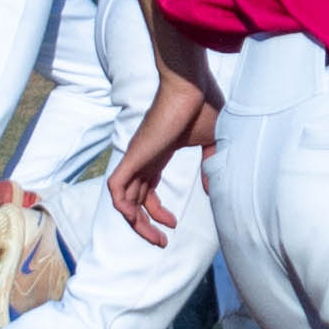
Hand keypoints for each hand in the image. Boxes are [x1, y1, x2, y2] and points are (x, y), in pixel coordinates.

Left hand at [107, 64, 217, 244]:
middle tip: (162, 242)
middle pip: (135, 199)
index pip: (149, 190)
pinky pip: (116, 188)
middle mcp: (144, 158)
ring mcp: (136, 157)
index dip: (158, 211)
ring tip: (156, 239)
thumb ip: (209, 166)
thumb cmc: (203, 106)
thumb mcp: (212, 142)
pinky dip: (122, 207)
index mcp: (159, 154)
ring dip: (135, 224)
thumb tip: (210, 190)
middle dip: (146, 225)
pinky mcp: (132, 156)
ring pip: (123, 199)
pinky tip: (136, 220)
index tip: (174, 223)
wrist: (189, 86)